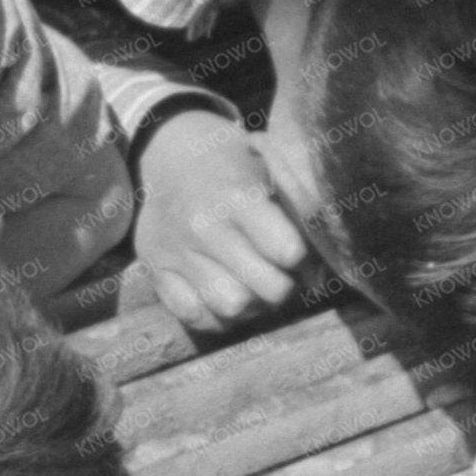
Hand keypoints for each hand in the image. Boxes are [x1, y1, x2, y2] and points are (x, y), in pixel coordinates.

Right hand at [133, 112, 307, 328]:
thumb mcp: (272, 169)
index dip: (302, 258)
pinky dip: (215, 313)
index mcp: (237, 196)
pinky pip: (195, 316)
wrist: (171, 159)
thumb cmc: (235, 168)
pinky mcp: (155, 271)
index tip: (297, 251)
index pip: (287, 250)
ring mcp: (175, 252)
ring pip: (232, 308)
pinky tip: (223, 291)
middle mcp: (203, 226)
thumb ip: (301, 210)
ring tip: (252, 284)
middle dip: (283, 285)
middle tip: (279, 272)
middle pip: (267, 288)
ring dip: (252, 304)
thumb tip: (320, 272)